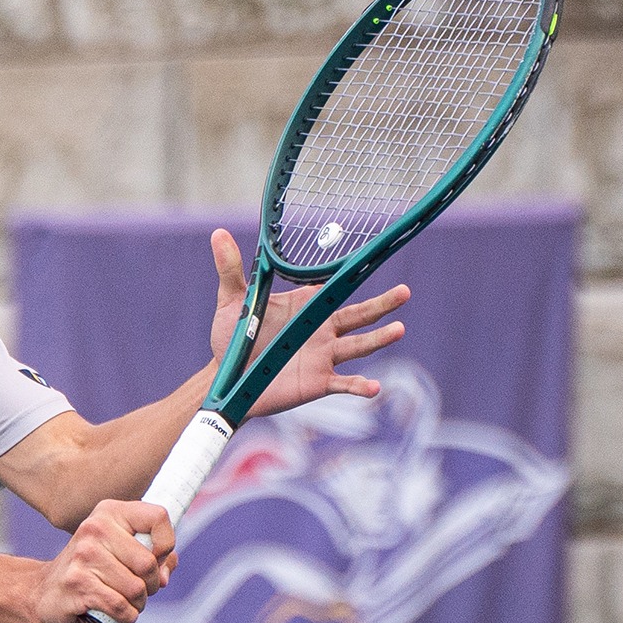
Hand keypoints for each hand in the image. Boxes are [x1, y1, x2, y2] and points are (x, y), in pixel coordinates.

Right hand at [29, 500, 176, 622]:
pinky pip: (120, 607)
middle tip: (136, 590)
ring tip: (122, 602)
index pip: (158, 517)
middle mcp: (95, 529)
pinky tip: (114, 614)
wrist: (41, 592)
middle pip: (148, 563)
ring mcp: (83, 556)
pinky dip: (125, 617)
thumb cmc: (89, 572)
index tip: (153, 560)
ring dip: (136, 605)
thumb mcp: (120, 553)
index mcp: (109, 513)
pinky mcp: (77, 583)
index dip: (166, 545)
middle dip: (150, 586)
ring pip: (136, 589)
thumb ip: (154, 557)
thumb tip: (164, 574)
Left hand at [207, 229, 410, 417]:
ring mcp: (323, 356)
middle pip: (358, 314)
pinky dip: (360, 386)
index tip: (373, 262)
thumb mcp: (231, 301)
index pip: (335, 289)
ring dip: (378, 339)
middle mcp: (321, 329)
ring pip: (357, 346)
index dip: (353, 277)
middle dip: (381, 304)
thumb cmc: (231, 338)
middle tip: (404, 292)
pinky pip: (345, 383)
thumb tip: (218, 234)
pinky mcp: (319, 382)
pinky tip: (375, 388)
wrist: (227, 379)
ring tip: (399, 330)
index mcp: (305, 306)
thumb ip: (230, 269)